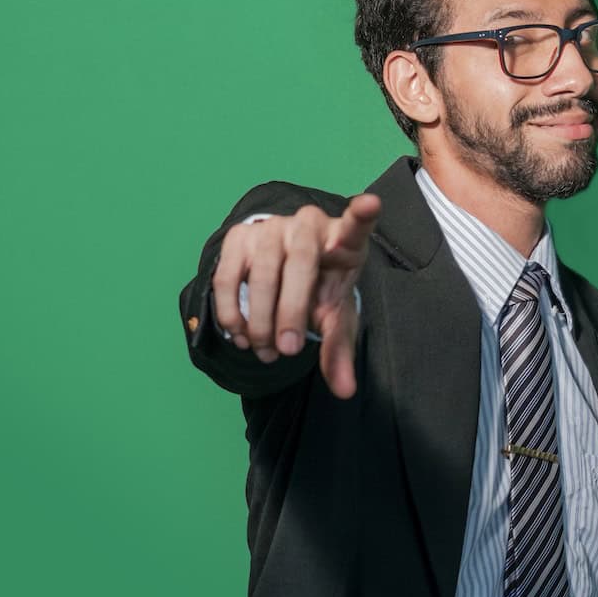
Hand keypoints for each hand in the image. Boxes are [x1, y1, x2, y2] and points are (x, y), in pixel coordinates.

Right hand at [211, 192, 381, 397]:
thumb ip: (339, 351)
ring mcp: (270, 228)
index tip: (370, 205)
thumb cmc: (320, 289)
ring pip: (261, 274)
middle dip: (292, 313)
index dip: (362, 216)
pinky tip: (241, 337)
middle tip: (289, 351)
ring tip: (266, 352)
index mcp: (343, 240)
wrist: (283, 267)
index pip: (356, 225)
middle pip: (300, 264)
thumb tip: (345, 392)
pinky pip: (227, 278)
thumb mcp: (335, 317)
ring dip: (260, 320)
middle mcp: (307, 225)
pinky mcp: (239, 237)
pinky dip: (231, 312)